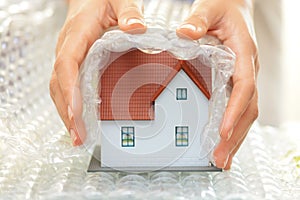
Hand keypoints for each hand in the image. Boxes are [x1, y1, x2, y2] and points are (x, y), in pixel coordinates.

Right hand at [50, 0, 145, 144]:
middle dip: (67, 112)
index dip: (70, 91)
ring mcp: (68, 56)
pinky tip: (78, 119)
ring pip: (59, 88)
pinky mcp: (73, 62)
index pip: (67, 64)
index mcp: (78, 33)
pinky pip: (66, 86)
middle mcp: (68, 47)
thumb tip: (137, 28)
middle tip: (78, 136)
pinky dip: (70, 105)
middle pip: (59, 83)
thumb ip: (129, 12)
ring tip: (77, 136)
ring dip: (66, 113)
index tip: (76, 113)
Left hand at [177, 0, 258, 168]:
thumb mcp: (210, 8)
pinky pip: (237, 108)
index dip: (234, 110)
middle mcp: (246, 69)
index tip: (222, 131)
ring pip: (245, 113)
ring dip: (235, 138)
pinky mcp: (235, 82)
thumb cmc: (225, 8)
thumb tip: (185, 34)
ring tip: (222, 159)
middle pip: (247, 108)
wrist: (234, 8)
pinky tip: (223, 142)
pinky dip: (232, 128)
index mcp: (243, 53)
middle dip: (234, 135)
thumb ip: (199, 20)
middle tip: (220, 158)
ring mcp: (243, 78)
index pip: (243, 87)